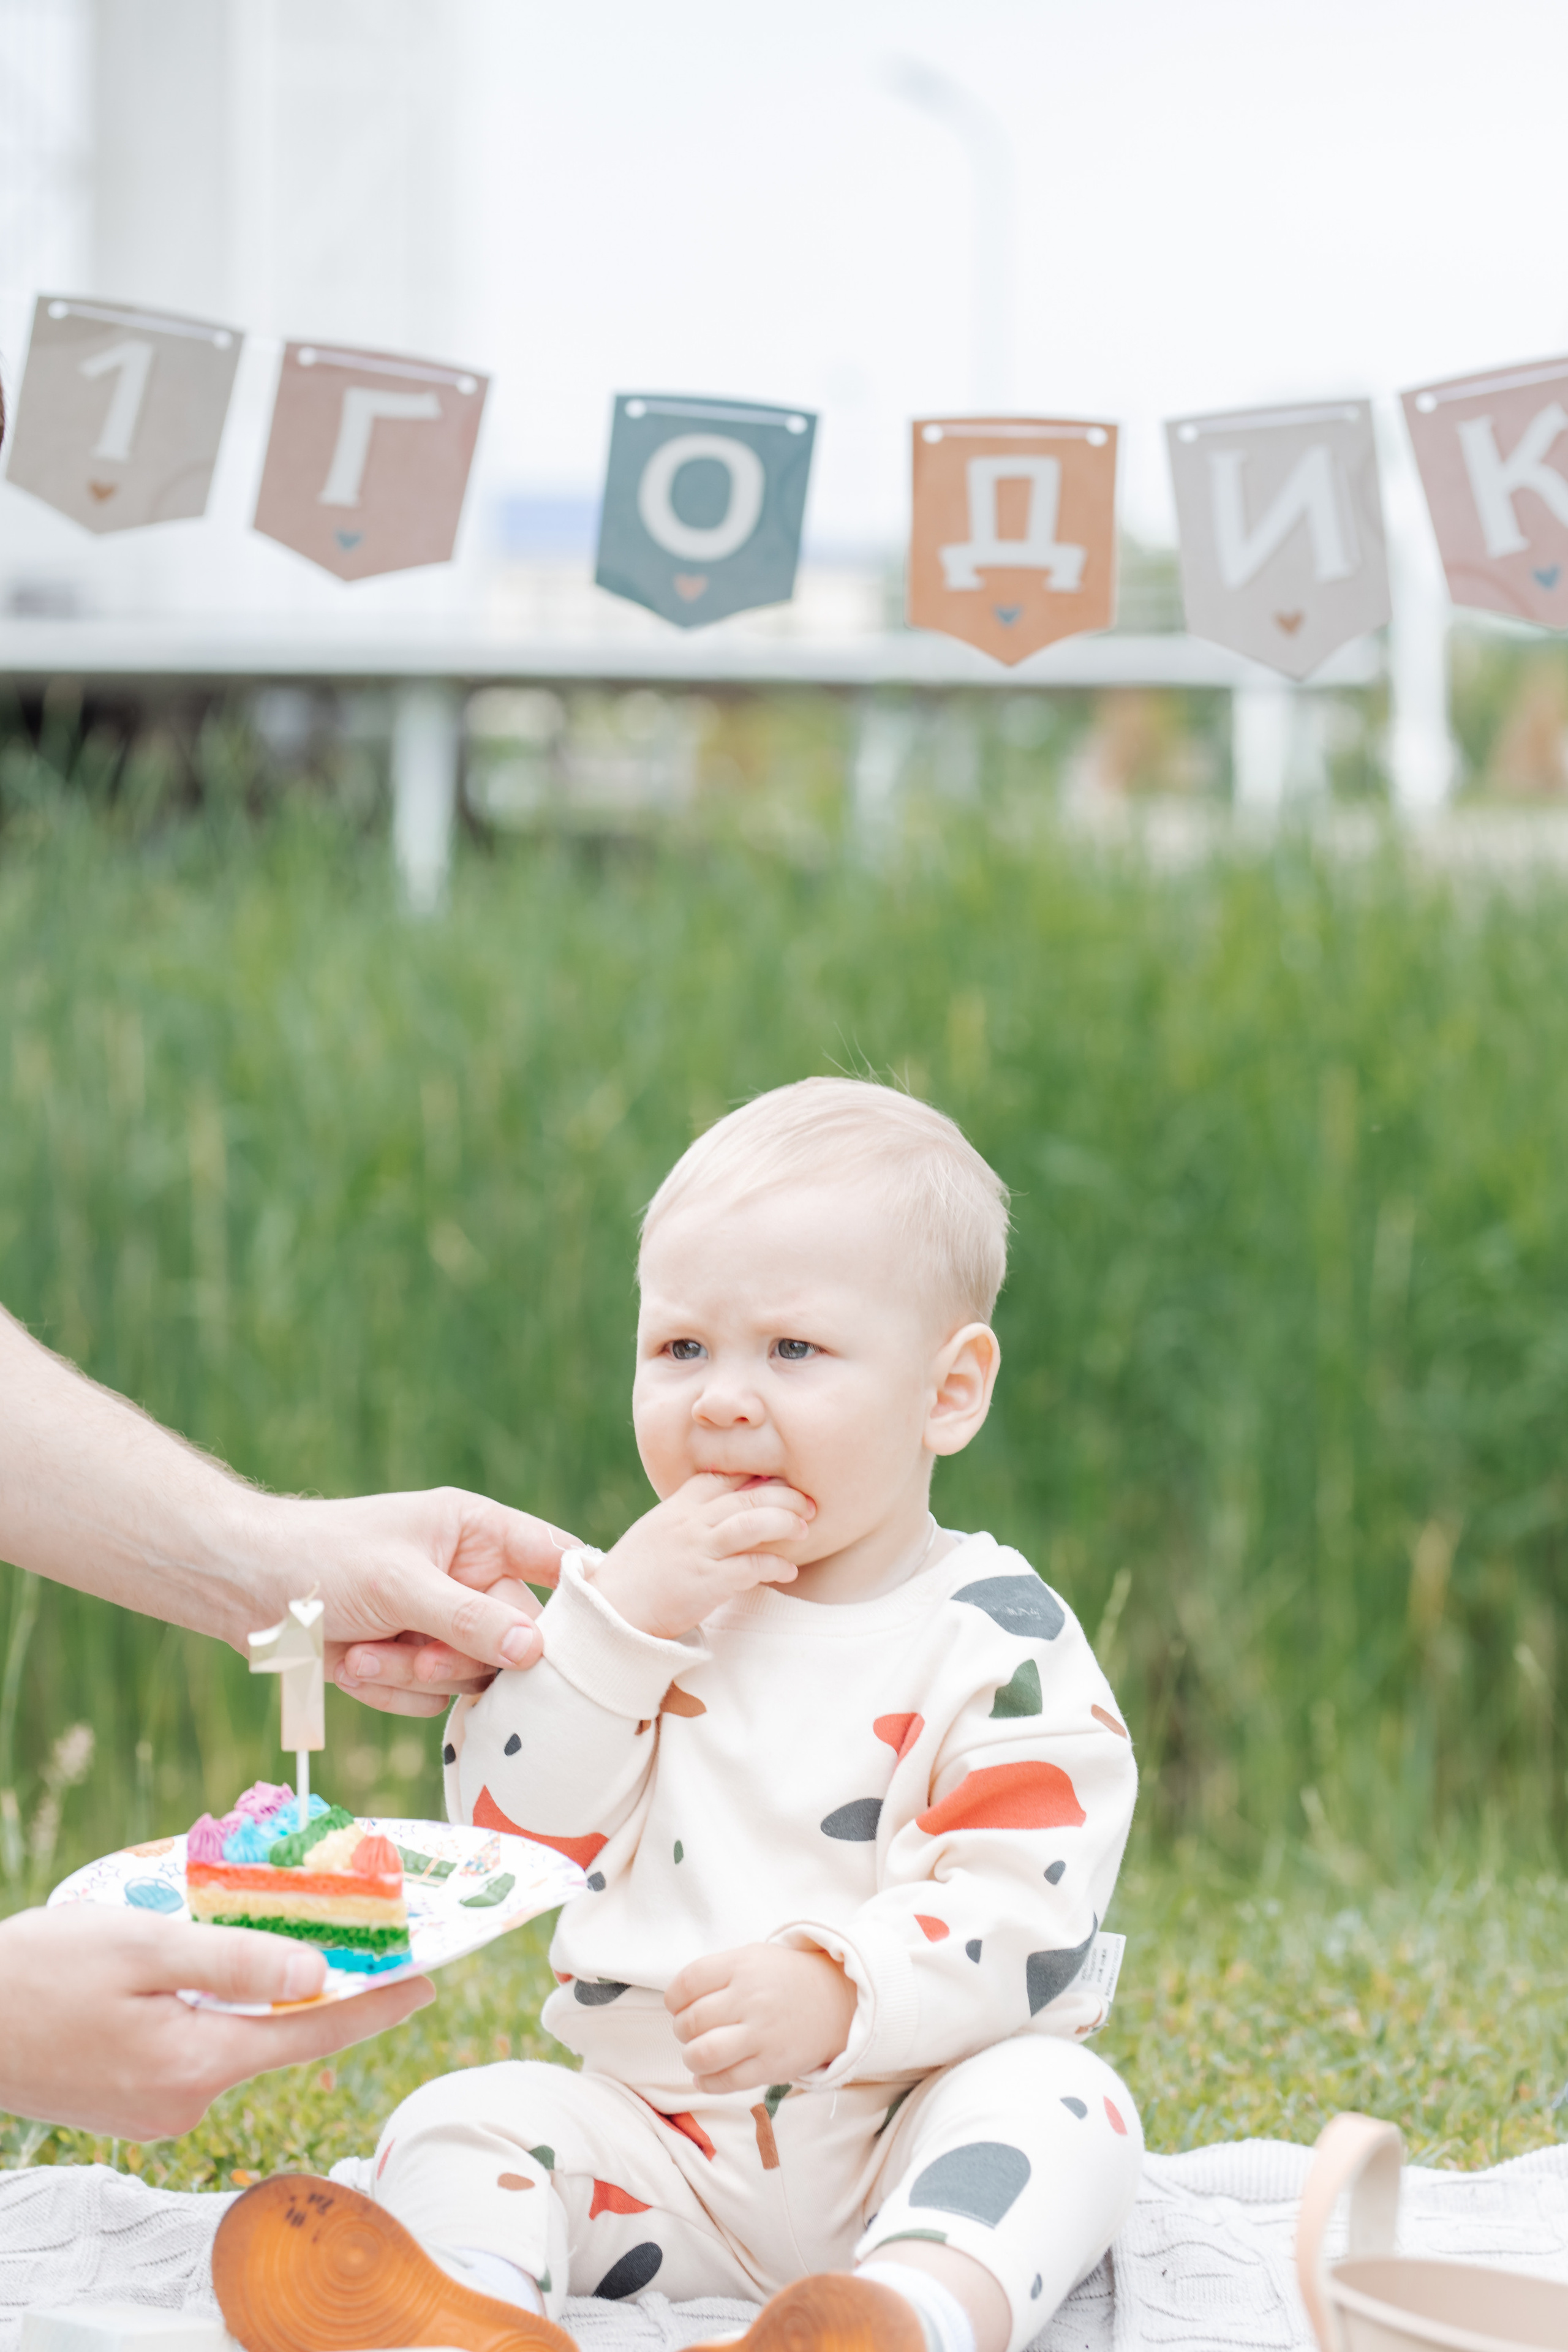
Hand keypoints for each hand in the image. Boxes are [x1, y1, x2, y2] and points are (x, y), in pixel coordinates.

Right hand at [0, 1907, 434, 2137]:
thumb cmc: (39, 1975)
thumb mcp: (142, 1947)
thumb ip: (232, 1961)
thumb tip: (317, 1974)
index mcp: (196, 2064)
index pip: (313, 2034)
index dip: (376, 2004)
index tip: (429, 1981)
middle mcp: (185, 2101)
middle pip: (276, 2034)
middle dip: (312, 1982)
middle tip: (348, 1928)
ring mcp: (158, 2109)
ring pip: (232, 2037)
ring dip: (251, 1989)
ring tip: (254, 1929)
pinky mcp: (133, 2102)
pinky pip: (195, 2046)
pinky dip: (209, 2007)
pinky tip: (191, 1967)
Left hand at [249, 1487, 579, 1717]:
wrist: (240, 1588)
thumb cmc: (320, 1559)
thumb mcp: (400, 1584)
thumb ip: (470, 1620)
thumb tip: (538, 1650)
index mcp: (479, 1533)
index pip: (557, 1558)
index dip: (586, 1593)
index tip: (597, 1636)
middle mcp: (470, 1576)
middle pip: (515, 1638)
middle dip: (458, 1655)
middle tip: (416, 1655)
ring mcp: (441, 1622)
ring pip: (469, 1677)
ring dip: (413, 1675)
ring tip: (360, 1652)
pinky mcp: (411, 1660)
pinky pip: (430, 1698)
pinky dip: (389, 1689)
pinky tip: (348, 1663)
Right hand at [587, 1474, 814, 1640]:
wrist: (609, 1613)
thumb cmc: (636, 1577)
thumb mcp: (658, 1533)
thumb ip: (688, 1518)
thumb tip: (726, 1510)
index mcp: (677, 1506)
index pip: (723, 1475)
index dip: (757, 1475)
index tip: (781, 1482)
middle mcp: (689, 1522)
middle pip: (746, 1495)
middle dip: (784, 1495)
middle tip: (809, 1504)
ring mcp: (696, 1551)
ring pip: (750, 1522)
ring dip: (784, 1522)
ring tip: (805, 1528)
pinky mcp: (704, 1583)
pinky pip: (748, 1566)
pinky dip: (773, 1564)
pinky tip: (788, 1569)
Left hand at [665, 1942, 855, 2092]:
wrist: (836, 2001)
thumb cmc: (784, 1979)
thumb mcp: (752, 1958)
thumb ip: (716, 1974)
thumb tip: (677, 2002)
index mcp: (743, 1966)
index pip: (688, 1982)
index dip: (674, 1999)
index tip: (678, 2005)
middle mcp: (751, 1998)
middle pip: (691, 2021)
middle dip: (682, 2030)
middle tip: (691, 2031)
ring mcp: (762, 2034)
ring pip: (703, 2054)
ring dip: (691, 2058)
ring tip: (697, 2055)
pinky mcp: (771, 2066)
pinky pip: (726, 2081)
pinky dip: (706, 2083)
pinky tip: (706, 2077)